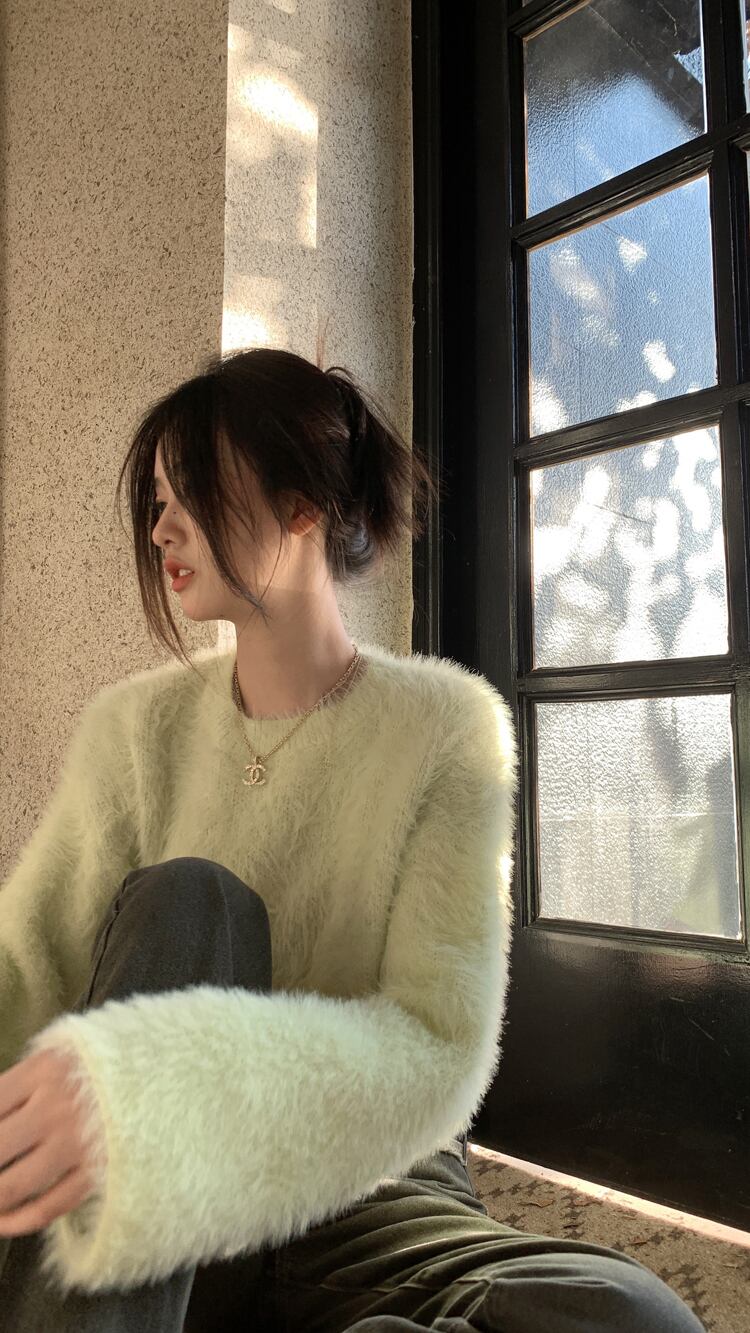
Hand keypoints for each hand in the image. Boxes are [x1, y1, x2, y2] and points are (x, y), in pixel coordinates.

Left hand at [0, 1048, 104, 1235]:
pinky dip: (17, 1222)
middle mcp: (54, 1109)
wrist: (175, 1072)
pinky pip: (47, 1208)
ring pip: (11, 1187)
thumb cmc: (111, 1059)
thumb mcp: (63, 1049)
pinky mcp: (96, 1173)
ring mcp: (75, 1145)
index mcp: (42, 1071)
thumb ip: (23, 1077)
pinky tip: (3, 1222)